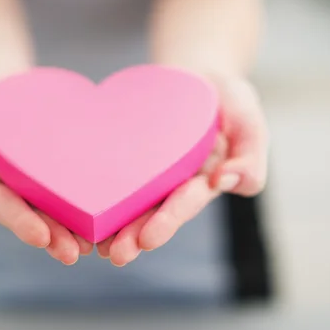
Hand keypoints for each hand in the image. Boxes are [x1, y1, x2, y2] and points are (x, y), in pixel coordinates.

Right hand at [0, 69, 93, 264]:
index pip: (4, 206)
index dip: (22, 222)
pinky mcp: (56, 161)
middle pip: (35, 214)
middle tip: (74, 253)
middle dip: (54, 235)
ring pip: (58, 203)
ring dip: (74, 225)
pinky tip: (109, 209)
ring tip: (95, 243)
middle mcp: (13, 186)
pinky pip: (73, 177)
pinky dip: (90, 193)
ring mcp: (36, 176)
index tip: (41, 237)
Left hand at [96, 70, 268, 266]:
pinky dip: (99, 194)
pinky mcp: (130, 157)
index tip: (148, 239)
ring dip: (116, 225)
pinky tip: (80, 211)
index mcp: (204, 180)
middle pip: (155, 212)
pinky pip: (114, 175)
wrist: (197, 75)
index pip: (187, 202)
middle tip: (117, 255)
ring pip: (132, 202)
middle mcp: (176, 183)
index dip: (169, 220)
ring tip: (98, 246)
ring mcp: (152, 172)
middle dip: (136, 234)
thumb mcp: (249, 120)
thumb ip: (250, 155)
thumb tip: (225, 182)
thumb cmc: (228, 98)